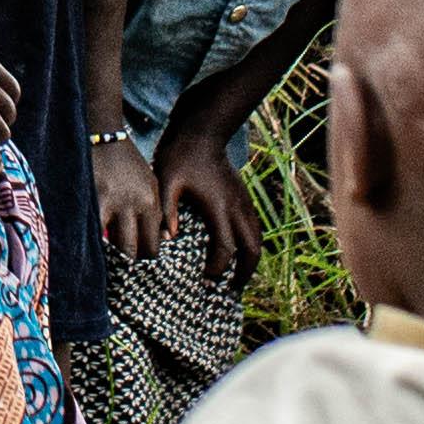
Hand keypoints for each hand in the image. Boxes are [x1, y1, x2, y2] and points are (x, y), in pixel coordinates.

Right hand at [92, 135, 171, 263]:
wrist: (105, 137)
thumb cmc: (128, 165)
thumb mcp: (152, 185)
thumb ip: (157, 213)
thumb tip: (164, 241)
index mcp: (150, 203)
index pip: (152, 245)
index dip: (146, 262)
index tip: (142, 273)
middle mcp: (132, 205)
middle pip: (132, 249)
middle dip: (128, 266)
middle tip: (124, 279)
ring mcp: (109, 202)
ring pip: (110, 245)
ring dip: (109, 259)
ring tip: (106, 270)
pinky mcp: (90, 199)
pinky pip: (91, 230)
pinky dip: (90, 242)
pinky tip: (87, 251)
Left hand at [177, 140, 264, 288]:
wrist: (202, 133)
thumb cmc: (180, 157)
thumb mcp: (165, 182)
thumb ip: (167, 211)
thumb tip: (168, 239)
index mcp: (218, 207)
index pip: (226, 248)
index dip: (217, 268)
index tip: (205, 279)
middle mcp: (237, 207)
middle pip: (252, 249)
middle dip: (245, 273)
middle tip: (231, 290)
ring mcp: (244, 202)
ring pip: (258, 239)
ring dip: (251, 261)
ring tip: (238, 278)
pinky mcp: (244, 197)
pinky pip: (255, 227)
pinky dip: (251, 245)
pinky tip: (239, 253)